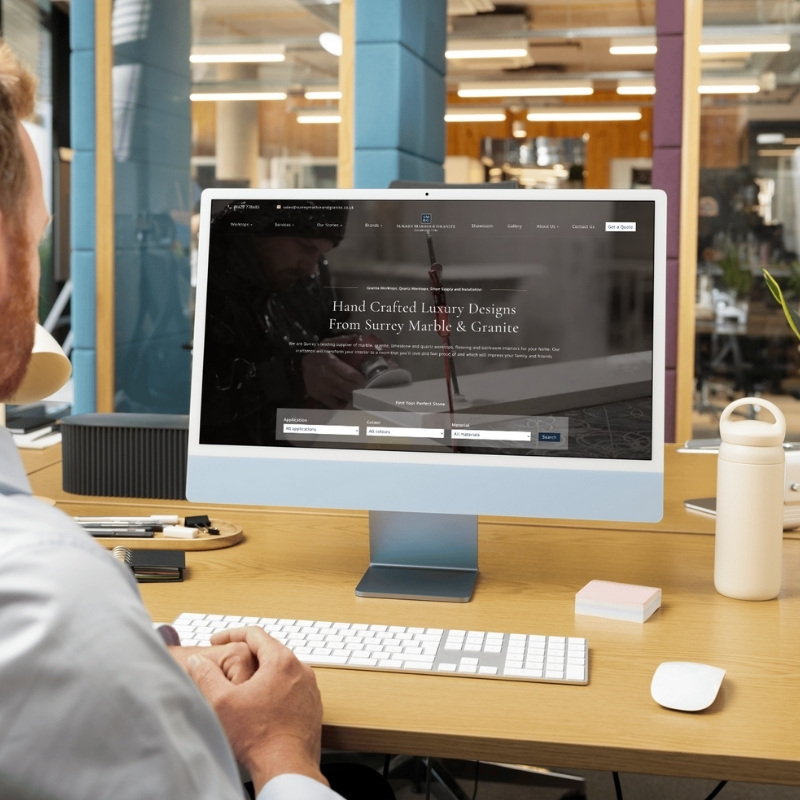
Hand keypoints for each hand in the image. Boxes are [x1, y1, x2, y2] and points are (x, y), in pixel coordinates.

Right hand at [186, 626, 328, 793]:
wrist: (287, 767)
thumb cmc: (258, 737)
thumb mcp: (221, 703)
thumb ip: (206, 676)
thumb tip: (198, 662)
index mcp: (282, 661)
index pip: (255, 634)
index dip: (231, 634)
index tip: (216, 641)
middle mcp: (301, 670)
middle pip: (271, 650)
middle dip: (246, 653)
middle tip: (227, 662)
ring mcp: (309, 689)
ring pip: (283, 670)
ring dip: (262, 672)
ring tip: (243, 684)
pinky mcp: (312, 706)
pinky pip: (293, 688)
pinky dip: (276, 689)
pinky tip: (262, 704)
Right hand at [302, 336, 364, 407]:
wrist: (299, 366)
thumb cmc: (316, 355)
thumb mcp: (327, 344)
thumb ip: (342, 341)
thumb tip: (357, 337)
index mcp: (331, 364)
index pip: (350, 374)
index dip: (361, 379)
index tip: (367, 379)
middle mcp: (328, 378)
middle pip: (349, 387)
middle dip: (360, 389)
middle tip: (367, 388)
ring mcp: (324, 389)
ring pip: (344, 396)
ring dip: (354, 396)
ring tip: (360, 394)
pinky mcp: (320, 396)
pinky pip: (335, 404)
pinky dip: (344, 403)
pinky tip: (347, 398)